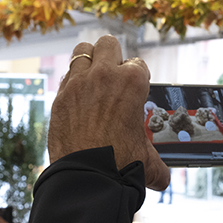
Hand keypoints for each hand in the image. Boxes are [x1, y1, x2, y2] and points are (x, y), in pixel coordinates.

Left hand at [50, 35, 169, 189]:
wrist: (88, 177)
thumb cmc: (120, 165)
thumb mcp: (147, 160)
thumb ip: (157, 164)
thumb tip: (162, 178)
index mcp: (132, 82)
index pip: (137, 65)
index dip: (136, 79)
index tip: (132, 92)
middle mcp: (105, 75)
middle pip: (108, 44)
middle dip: (112, 57)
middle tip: (112, 76)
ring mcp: (79, 82)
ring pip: (82, 50)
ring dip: (89, 60)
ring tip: (92, 77)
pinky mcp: (60, 95)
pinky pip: (67, 76)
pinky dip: (73, 82)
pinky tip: (78, 97)